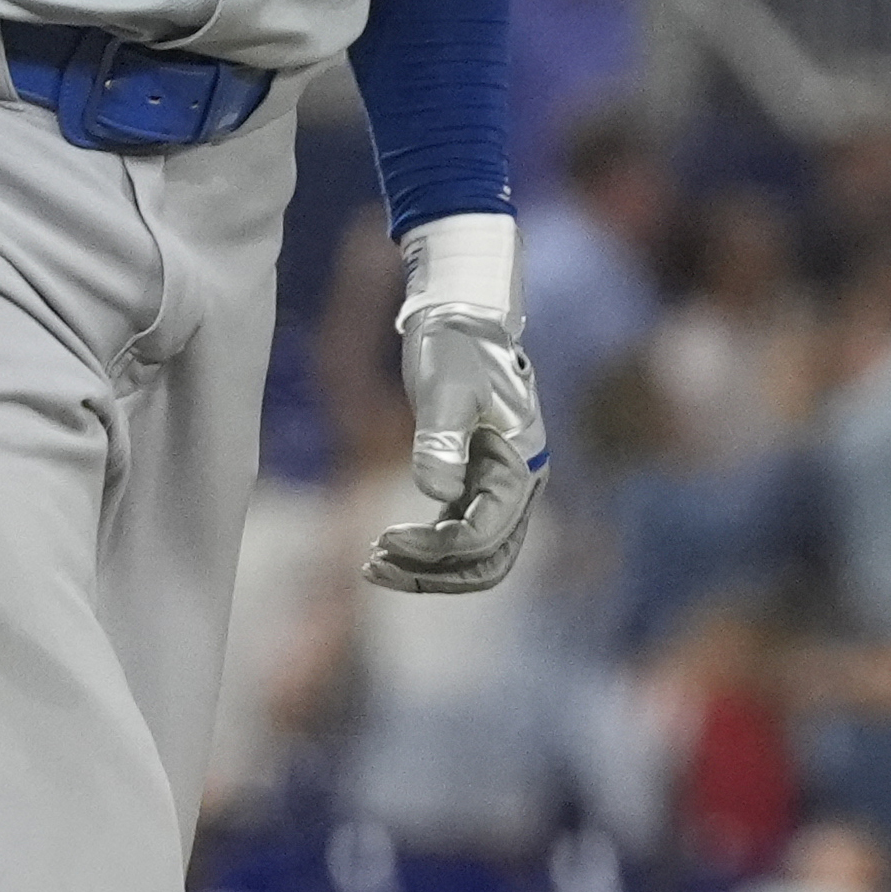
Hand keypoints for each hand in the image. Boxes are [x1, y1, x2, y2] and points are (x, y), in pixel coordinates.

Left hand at [367, 215, 546, 595]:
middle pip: (487, 560)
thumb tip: (436, 492)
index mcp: (520, 466)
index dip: (436, 549)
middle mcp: (517, 485)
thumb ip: (440, 440)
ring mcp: (498, 486)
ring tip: (370, 565)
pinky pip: (457, 534)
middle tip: (374, 566)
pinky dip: (426, 549)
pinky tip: (382, 547)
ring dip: (428, 569)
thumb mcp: (446, 389)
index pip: (485, 534)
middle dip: (434, 574)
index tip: (384, 540)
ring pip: (473, 555)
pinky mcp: (474, 481)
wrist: (460, 317)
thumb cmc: (456, 347)